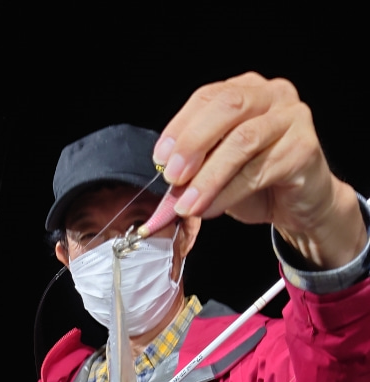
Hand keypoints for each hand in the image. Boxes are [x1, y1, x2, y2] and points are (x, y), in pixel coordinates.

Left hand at [154, 73, 365, 268]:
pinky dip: (229, 193)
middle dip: (193, 143)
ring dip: (208, 176)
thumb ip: (198, 164)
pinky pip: (259, 170)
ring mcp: (292, 117)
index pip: (208, 96)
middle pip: (228, 107)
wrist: (301, 205)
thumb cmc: (261, 181)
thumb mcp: (221, 167)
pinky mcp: (304, 148)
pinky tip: (211, 208)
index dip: (181, 126)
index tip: (160, 157)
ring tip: (188, 203)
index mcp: (247, 90)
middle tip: (172, 177)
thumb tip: (166, 179)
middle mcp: (272, 95)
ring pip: (243, 141)